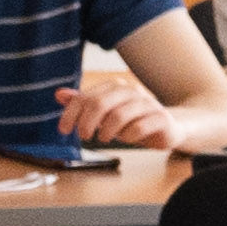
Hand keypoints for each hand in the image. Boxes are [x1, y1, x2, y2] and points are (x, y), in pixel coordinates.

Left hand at [54, 71, 172, 150]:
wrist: (167, 127)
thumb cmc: (132, 120)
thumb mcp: (105, 113)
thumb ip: (84, 104)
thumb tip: (59, 94)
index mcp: (115, 87)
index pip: (86, 97)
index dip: (70, 114)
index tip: (64, 129)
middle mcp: (131, 91)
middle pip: (100, 104)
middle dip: (87, 123)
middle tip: (84, 136)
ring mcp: (148, 103)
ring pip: (119, 116)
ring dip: (107, 131)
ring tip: (105, 138)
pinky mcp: (161, 118)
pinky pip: (138, 128)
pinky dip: (128, 136)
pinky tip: (127, 138)